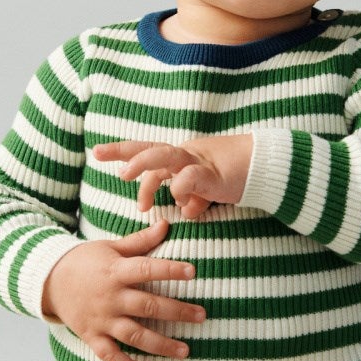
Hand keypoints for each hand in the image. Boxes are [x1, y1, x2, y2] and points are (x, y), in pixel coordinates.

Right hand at [39, 219, 206, 360]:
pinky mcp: (92, 336)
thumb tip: (166, 224)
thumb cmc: (84, 261)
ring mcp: (101, 319)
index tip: (193, 272)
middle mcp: (110, 297)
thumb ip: (140, 241)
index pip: (147, 269)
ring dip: (161, 344)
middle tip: (202, 316)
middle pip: (147, 306)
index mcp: (116, 271)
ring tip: (185, 350)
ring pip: (134, 335)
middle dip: (177, 312)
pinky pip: (110, 355)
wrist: (48, 280)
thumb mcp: (110, 247)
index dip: (170, 270)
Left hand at [94, 134, 252, 219]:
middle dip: (124, 151)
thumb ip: (192, 198)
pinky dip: (180, 189)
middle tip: (100, 154)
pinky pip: (189, 178)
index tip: (97, 151)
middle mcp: (185, 155)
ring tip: (125, 175)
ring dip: (143, 164)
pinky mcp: (211, 174)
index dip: (123, 151)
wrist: (263, 168)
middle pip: (149, 147)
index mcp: (180, 158)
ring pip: (165, 155)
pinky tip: (182, 205)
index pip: (147, 150)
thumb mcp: (206, 190)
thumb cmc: (233, 176)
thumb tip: (185, 212)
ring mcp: (197, 162)